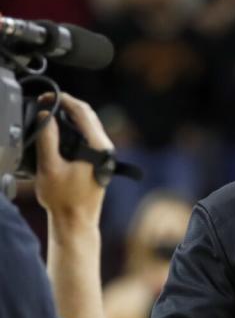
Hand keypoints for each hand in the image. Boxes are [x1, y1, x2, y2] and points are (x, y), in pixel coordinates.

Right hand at [34, 93, 113, 225]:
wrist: (76, 220)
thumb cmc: (64, 198)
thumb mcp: (49, 166)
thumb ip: (48, 140)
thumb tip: (46, 116)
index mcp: (98, 146)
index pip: (83, 112)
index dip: (65, 100)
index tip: (48, 96)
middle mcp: (105, 147)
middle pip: (88, 115)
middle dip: (68, 104)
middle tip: (48, 101)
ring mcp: (104, 153)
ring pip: (89, 124)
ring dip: (72, 115)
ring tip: (51, 110)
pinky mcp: (99, 158)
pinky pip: (88, 134)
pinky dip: (75, 126)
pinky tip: (60, 127)